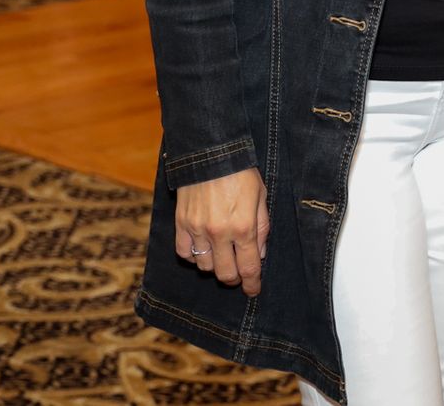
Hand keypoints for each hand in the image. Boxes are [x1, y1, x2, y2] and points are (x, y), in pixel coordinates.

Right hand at [175, 167, 270, 295]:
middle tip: (238, 275)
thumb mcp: (261, 197)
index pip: (248, 267)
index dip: (252, 283)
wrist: (211, 153)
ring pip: (204, 266)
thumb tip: (260, 254)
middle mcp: (219, 233)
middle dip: (234, 278)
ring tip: (222, 256)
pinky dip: (193, 257)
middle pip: (225, 273)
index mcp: (243, 227)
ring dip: (214, 266)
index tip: (253, 290)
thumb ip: (262, 227)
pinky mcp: (181, 224)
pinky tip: (202, 250)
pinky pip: (184, 253)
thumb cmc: (241, 173)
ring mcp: (197, 230)